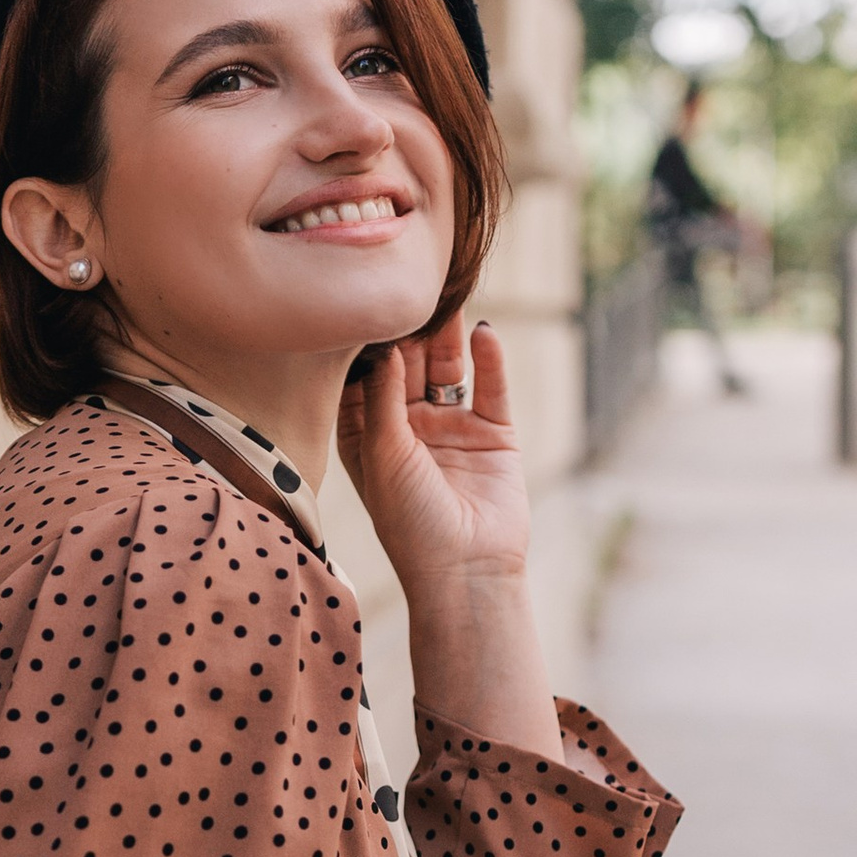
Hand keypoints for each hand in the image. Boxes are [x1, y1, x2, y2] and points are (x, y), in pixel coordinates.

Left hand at [336, 313, 530, 598]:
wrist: (467, 572)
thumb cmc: (410, 523)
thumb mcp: (383, 454)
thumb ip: (382, 396)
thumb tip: (383, 345)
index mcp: (369, 437)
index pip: (362, 377)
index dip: (364, 344)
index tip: (362, 300)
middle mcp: (408, 428)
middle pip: (406, 366)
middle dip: (407, 329)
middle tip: (409, 284)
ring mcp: (451, 429)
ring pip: (447, 370)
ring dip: (446, 337)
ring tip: (447, 295)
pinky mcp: (494, 434)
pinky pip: (491, 387)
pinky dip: (488, 360)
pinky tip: (483, 332)